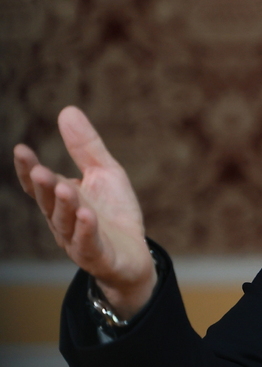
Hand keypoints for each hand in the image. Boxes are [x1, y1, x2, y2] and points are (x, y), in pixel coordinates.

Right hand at [13, 106, 155, 318]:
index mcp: (61, 200)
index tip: (21, 150)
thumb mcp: (104, 173)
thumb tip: (67, 110)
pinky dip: (86, 230)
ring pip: (66, 223)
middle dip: (43, 186)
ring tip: (63, 187)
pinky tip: (86, 215)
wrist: (135, 255)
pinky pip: (89, 244)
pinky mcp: (99, 256)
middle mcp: (63, 221)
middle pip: (49, 203)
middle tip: (39, 169)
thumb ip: (86, 147)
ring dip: (64, 205)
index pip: (39, 184)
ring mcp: (78, 240)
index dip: (28, 170)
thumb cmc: (115, 213)